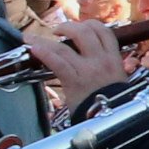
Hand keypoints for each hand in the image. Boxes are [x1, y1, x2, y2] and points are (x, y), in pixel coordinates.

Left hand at [17, 9, 132, 109]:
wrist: (115, 123)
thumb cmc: (115, 104)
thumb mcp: (117, 81)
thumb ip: (107, 68)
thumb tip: (93, 62)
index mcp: (114, 59)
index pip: (104, 32)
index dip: (90, 25)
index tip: (81, 27)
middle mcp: (101, 60)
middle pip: (85, 32)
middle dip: (68, 28)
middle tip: (57, 31)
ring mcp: (88, 69)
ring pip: (65, 46)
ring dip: (44, 39)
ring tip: (31, 37)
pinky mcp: (74, 81)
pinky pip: (57, 62)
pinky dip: (43, 53)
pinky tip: (33, 48)